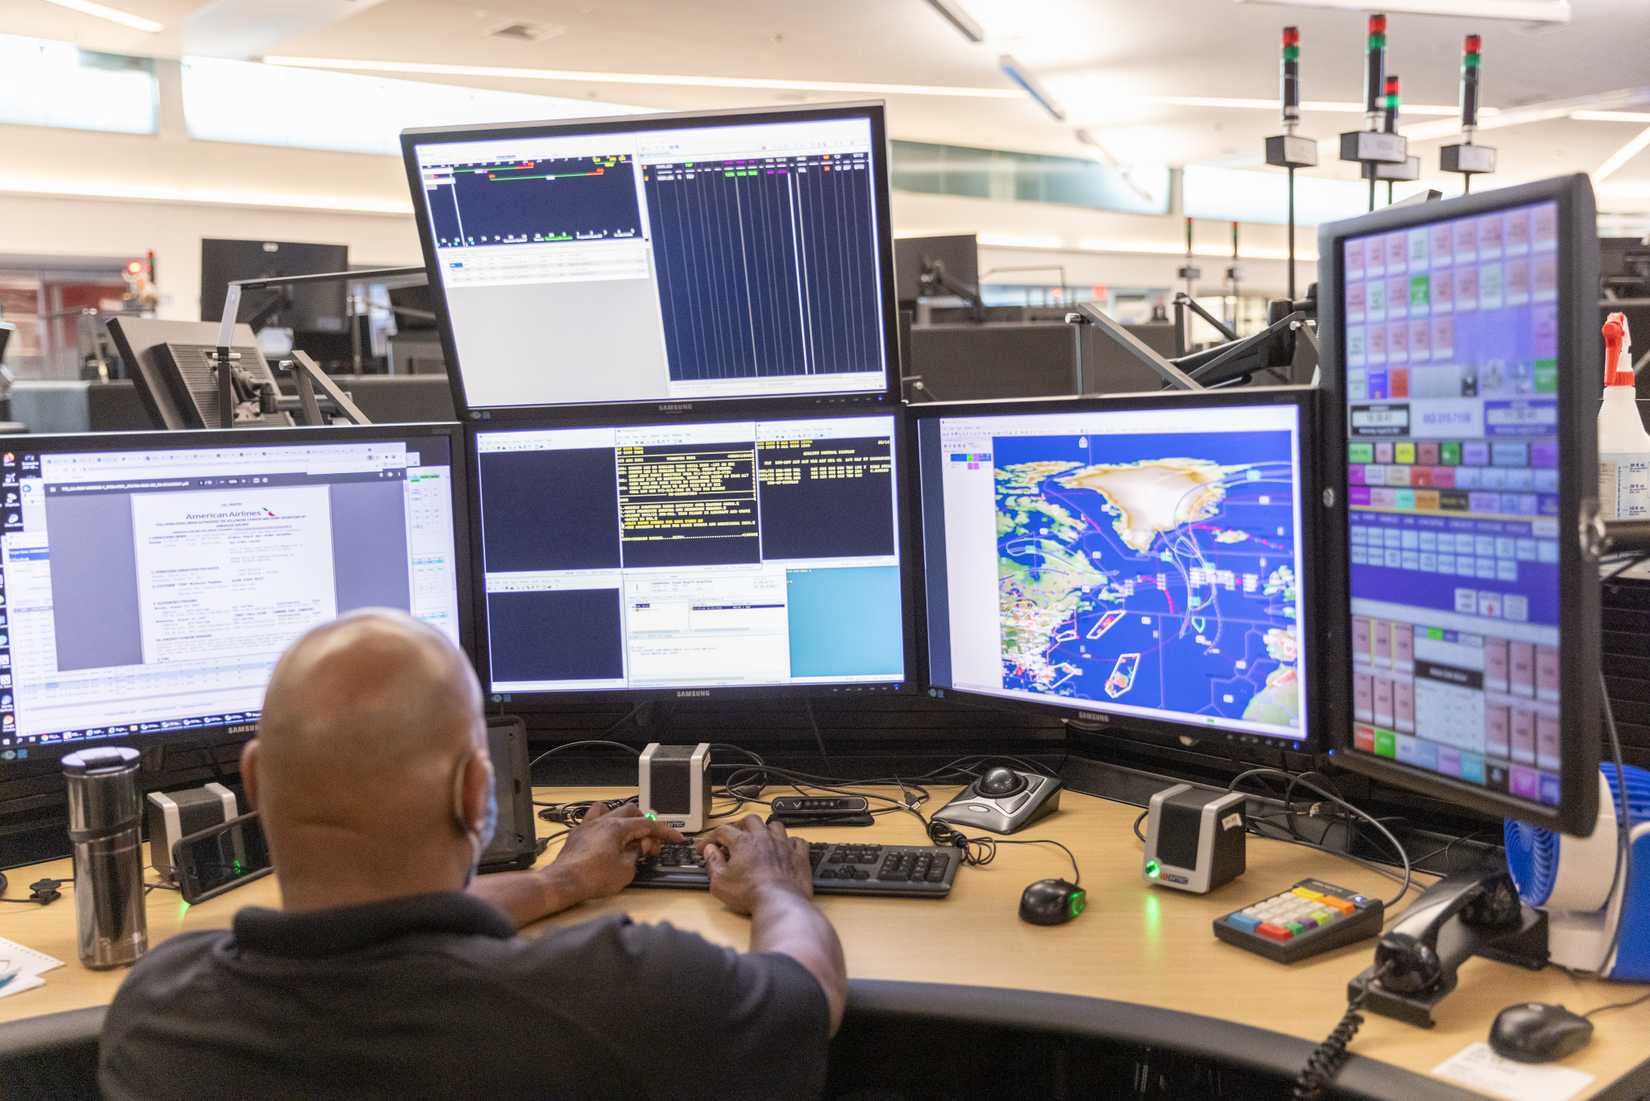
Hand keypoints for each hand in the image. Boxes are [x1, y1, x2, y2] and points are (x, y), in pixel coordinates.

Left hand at [550, 802, 681, 901]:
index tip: (676, 838)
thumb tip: (640, 847)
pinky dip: (605, 821)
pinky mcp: (579, 833)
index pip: (648, 824)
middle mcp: (603, 821)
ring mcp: (589, 825)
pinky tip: (607, 833)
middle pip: (632, 812)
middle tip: (651, 843)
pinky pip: (594, 817)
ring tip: (630, 833)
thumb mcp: (626, 870)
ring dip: (625, 819)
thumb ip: (637, 854)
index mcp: (618, 828)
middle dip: (646, 825)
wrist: (564, 882)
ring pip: (612, 809)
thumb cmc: (593, 878)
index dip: (665, 832)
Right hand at [697, 815, 812, 914]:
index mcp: (743, 842)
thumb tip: (709, 851)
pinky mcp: (799, 856)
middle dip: (739, 825)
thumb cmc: (750, 893)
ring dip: (766, 829)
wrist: (779, 902)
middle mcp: (764, 838)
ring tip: (760, 838)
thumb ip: (713, 862)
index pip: (722, 831)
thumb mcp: (720, 881)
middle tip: (734, 836)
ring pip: (775, 825)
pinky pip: (797, 841)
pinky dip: (790, 842)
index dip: (711, 837)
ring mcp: (783, 845)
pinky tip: (786, 847)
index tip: (705, 847)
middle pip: (750, 820)